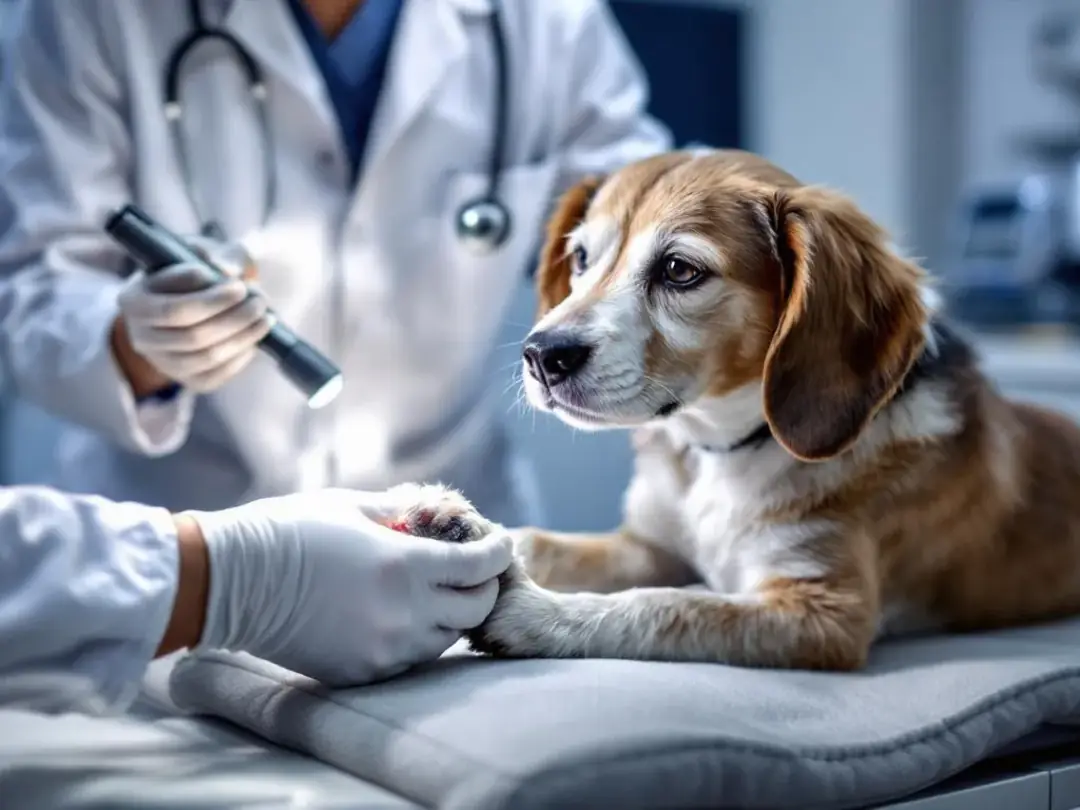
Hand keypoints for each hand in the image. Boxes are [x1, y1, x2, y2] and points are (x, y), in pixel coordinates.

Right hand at [114, 236, 270, 393]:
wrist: (190, 297)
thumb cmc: (194, 269)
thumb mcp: (202, 252)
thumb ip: (217, 254)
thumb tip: (227, 270)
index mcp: (133, 300)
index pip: (173, 309)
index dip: (211, 299)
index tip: (239, 284)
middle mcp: (140, 335)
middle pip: (192, 336)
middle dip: (234, 318)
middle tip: (259, 300)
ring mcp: (162, 361)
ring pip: (207, 357)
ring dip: (243, 337)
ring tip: (266, 317)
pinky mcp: (185, 378)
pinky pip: (216, 376)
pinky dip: (241, 356)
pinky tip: (255, 337)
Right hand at [184, 489, 513, 686]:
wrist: (233, 581)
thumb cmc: (292, 531)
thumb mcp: (354, 507)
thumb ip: (403, 514)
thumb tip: (435, 516)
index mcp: (407, 564)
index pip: (481, 565)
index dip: (498, 551)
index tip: (501, 542)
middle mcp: (405, 612)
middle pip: (476, 608)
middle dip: (483, 586)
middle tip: (473, 570)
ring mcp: (385, 648)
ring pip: (446, 638)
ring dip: (450, 614)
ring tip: (434, 591)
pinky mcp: (363, 672)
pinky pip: (410, 659)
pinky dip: (416, 637)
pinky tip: (401, 616)